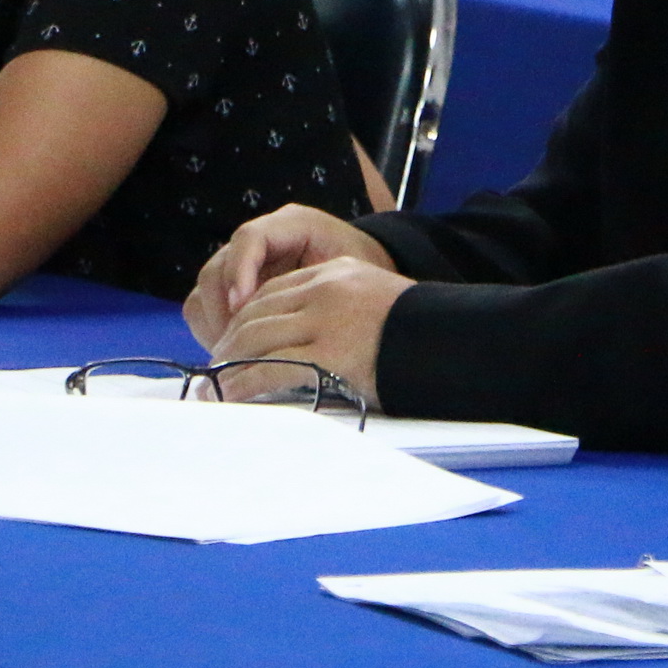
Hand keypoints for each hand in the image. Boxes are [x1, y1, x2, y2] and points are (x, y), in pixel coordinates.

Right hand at [185, 204, 393, 348]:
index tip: (243, 305)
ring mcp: (242, 265)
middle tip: (238, 344)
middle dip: (223, 308)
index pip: (250, 238)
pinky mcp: (235, 290)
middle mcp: (260, 241)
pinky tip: (237, 353)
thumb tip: (283, 322)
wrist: (367, 282)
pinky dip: (213, 331)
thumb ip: (322, 289)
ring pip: (206, 290)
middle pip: (217, 267)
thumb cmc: (366, 277)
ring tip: (237, 353)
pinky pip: (206, 308)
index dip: (240, 271)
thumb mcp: (351, 276)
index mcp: (292, 225)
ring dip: (215, 324)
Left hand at [210, 258, 411, 402]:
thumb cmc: (420, 332)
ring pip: (257, 339)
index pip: (274, 291)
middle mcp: (326, 290)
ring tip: (214, 386)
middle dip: (230, 342)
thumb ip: (341, 308)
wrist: (453, 340)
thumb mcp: (377, 301)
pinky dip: (243, 382)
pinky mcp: (328, 354)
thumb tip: (306, 340)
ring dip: (228, 365)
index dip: (245, 318)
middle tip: (214, 368)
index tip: (231, 341)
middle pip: (259, 312)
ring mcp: (326, 321)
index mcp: (337, 273)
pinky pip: (270, 367)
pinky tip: (231, 394)